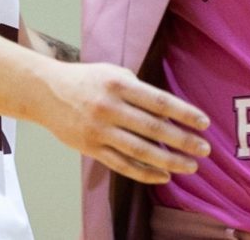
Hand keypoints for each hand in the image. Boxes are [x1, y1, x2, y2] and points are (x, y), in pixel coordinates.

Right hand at [38, 61, 209, 183]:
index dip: (184, 113)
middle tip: (205, 149)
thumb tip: (169, 116)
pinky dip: (145, 173)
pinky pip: (122, 165)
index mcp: (118, 85)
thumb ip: (140, 91)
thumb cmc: (86, 80)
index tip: (204, 123)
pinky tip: (163, 176)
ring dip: (169, 161)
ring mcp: (99, 130)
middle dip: (183, 141)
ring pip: (140, 151)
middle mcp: (109, 108)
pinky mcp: (91, 148)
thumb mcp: (113, 74)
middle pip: (154, 129)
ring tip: (190, 166)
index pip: (160, 102)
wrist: (45, 92)